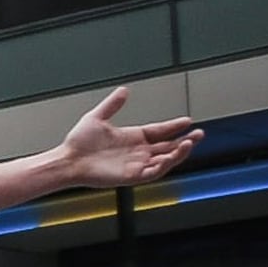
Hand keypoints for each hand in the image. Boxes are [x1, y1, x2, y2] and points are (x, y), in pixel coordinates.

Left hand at [54, 88, 199, 187]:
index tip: (187, 120)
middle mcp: (138, 152)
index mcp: (133, 138)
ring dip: (179, 152)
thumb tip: (124, 90)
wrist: (68, 160)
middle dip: (185, 140)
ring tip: (190, 142)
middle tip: (199, 133)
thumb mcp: (97, 117)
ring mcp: (137, 164)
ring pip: (166, 160)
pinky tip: (171, 155)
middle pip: (168, 146)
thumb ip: (112, 104)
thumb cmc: (78, 142)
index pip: (160, 131)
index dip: (174, 127)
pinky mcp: (133, 176)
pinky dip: (165, 165)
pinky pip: (155, 172)